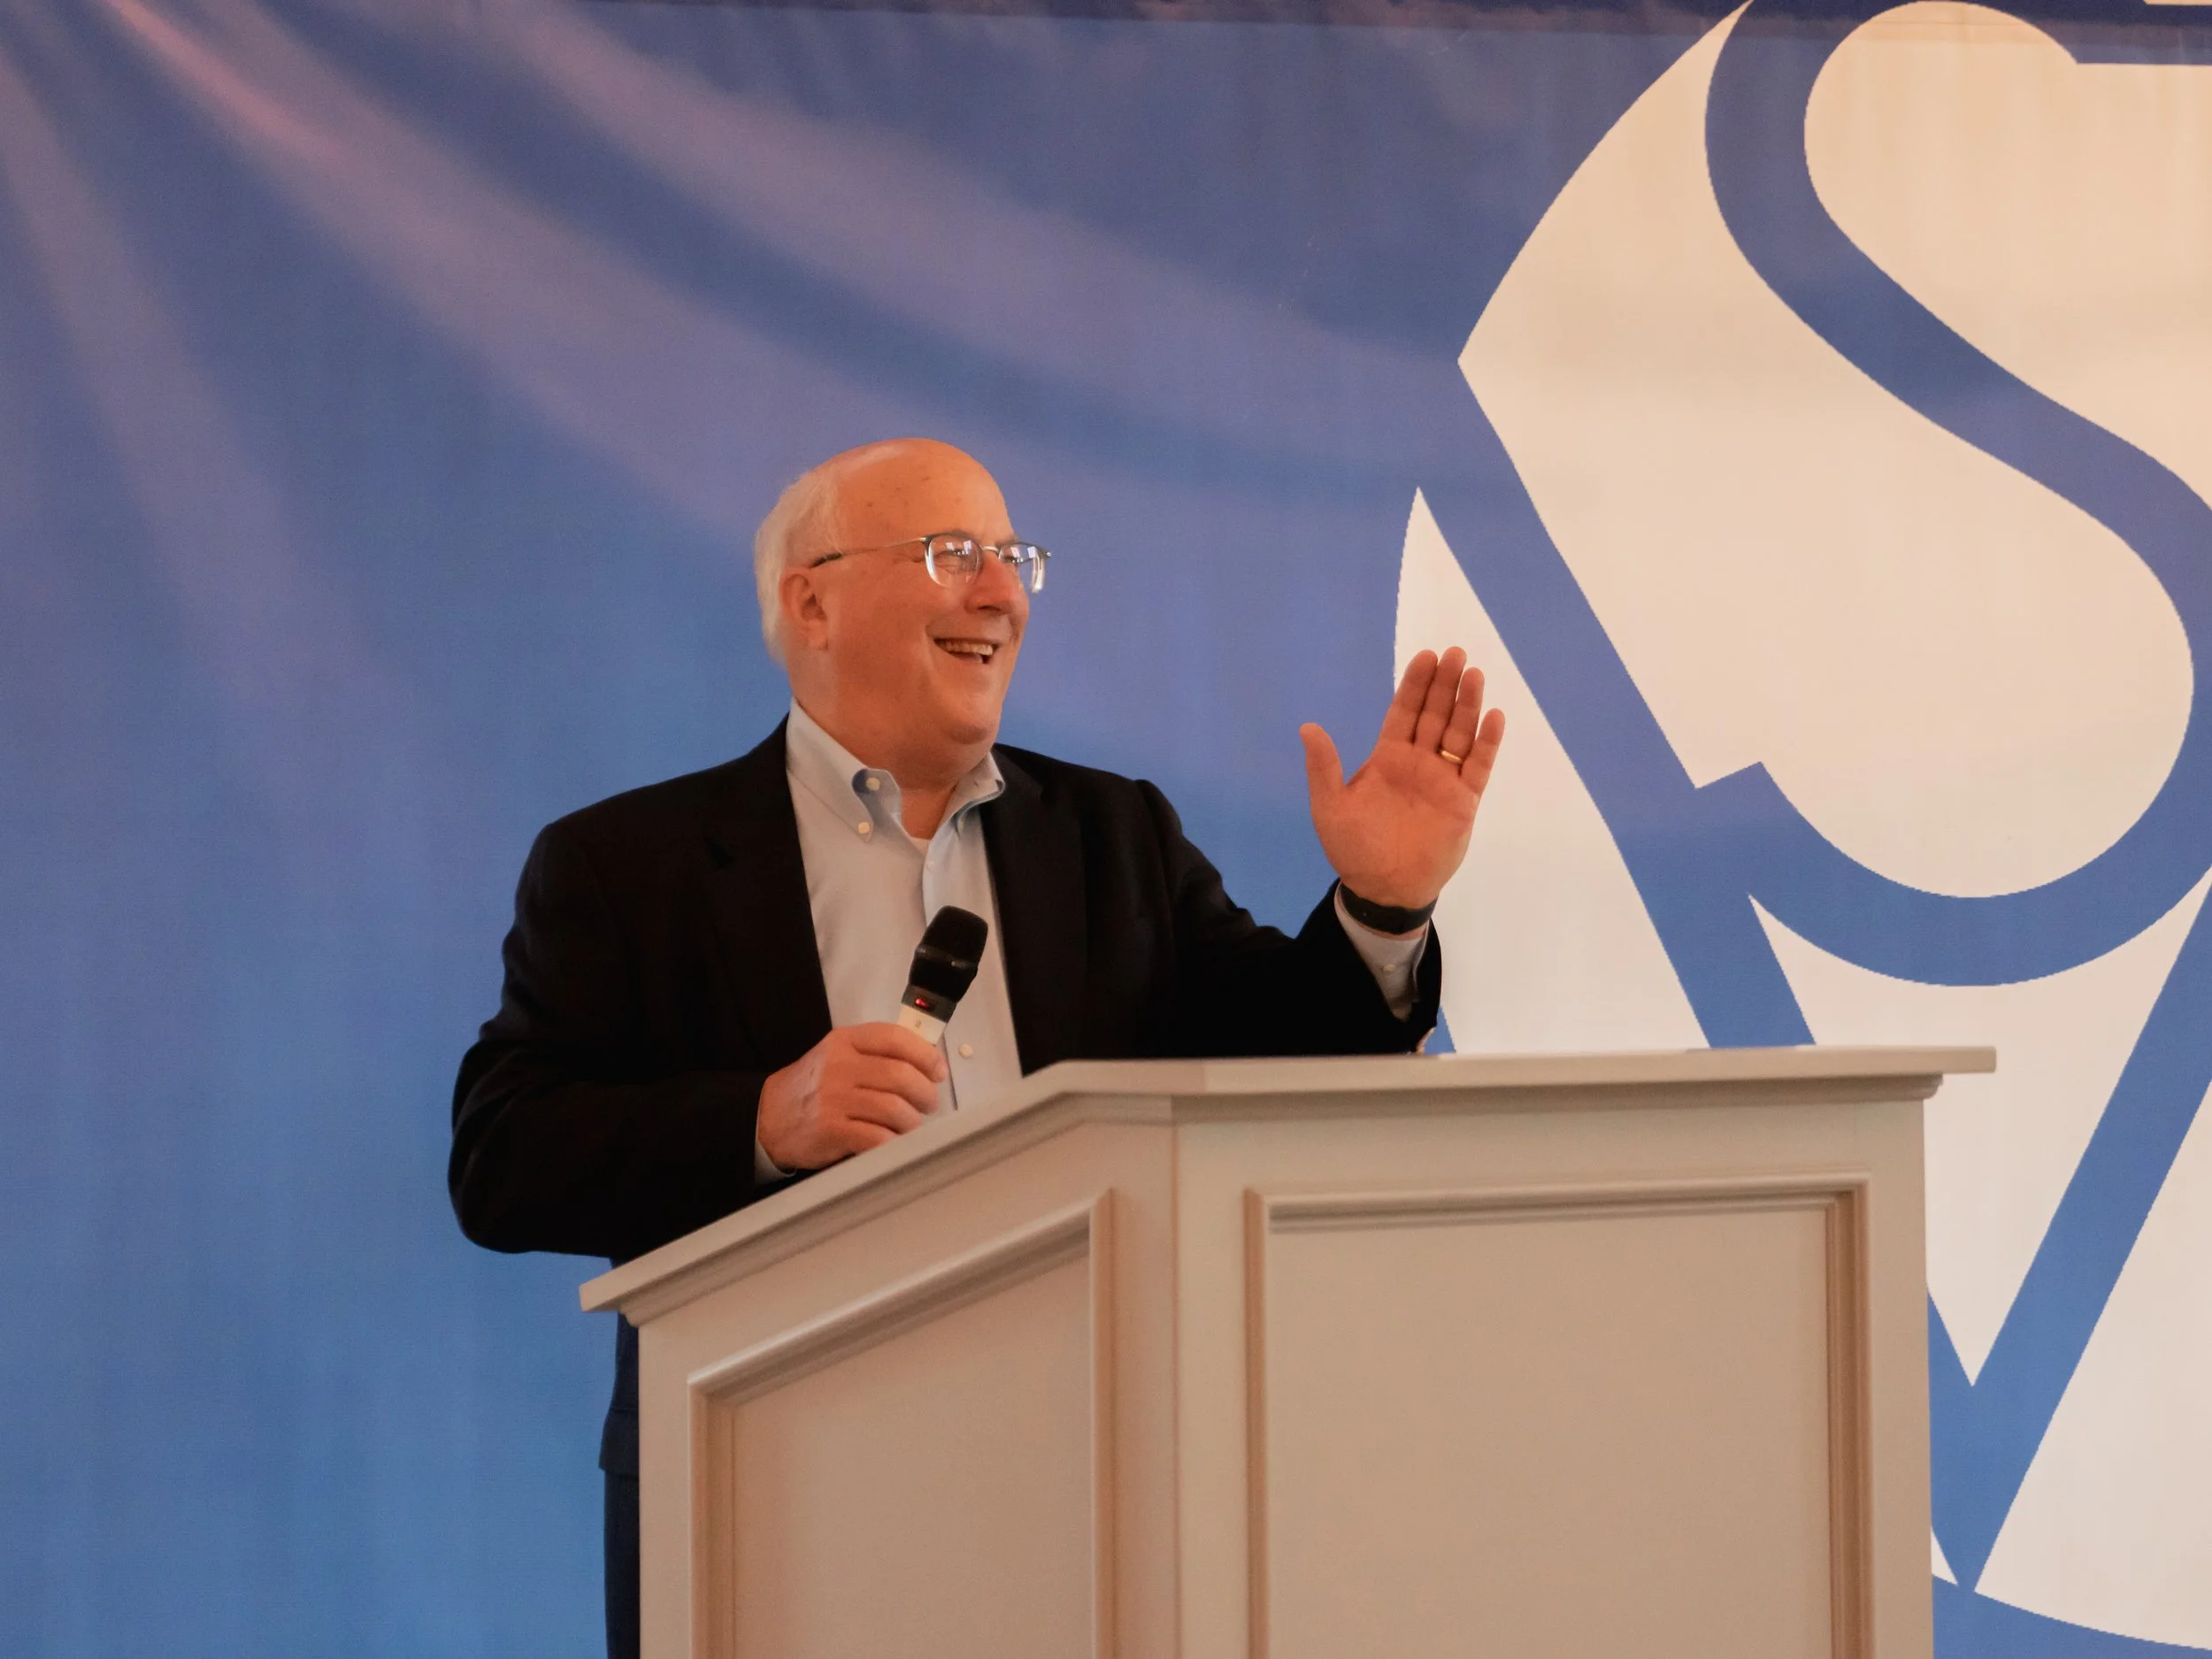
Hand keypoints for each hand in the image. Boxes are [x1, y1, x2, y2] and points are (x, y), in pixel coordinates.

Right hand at [756, 1023, 947, 1170]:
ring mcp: (834, 1098)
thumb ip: (875, 1054)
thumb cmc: (813, 1086)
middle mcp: (839, 1066)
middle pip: (901, 1075)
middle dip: (925, 1093)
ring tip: (911, 1126)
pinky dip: (893, 1142)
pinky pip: (878, 1137)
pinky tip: (893, 1142)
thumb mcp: (838, 1056)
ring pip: (895, 1108)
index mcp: (845, 1041)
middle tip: (928, 1104)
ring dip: (912, 1122)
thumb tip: (928, 1064)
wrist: (769, 1116)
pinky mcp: (831, 1130)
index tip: (938, 1072)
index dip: (926, 1055)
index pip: (895, 1038)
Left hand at [1299, 646, 1505, 913]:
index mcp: (1388, 758)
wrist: (1383, 889)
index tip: (1426, 657)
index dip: (1415, 685)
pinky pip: (1478, 767)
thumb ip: (1324, 767)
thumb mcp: (1329, 807)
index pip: (1404, 713)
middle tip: (1455, 653)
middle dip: (1444, 685)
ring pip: (1459, 734)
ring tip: (1474, 674)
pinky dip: (1486, 743)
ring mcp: (1443, 781)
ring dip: (1467, 705)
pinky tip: (1493, 716)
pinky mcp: (1463, 802)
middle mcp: (1418, 763)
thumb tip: (1307, 727)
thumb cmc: (1353, 848)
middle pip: (1435, 716)